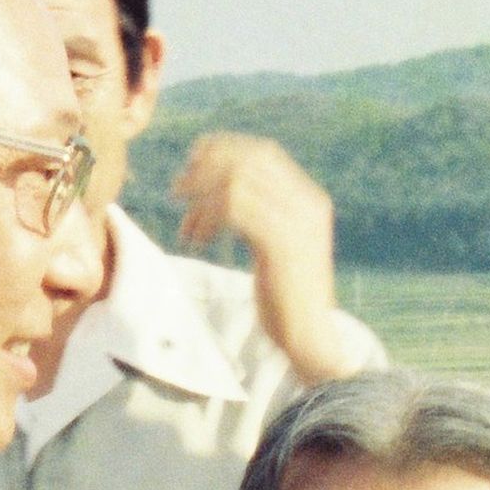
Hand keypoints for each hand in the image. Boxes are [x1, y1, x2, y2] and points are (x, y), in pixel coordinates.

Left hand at [171, 133, 349, 383]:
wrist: (311, 340)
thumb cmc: (287, 299)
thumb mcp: (276, 247)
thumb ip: (260, 215)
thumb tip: (221, 191)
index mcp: (309, 200)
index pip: (264, 153)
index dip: (224, 149)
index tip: (193, 163)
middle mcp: (307, 204)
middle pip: (249, 159)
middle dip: (206, 168)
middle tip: (178, 190)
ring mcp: (296, 223)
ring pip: (236, 181)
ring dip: (201, 197)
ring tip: (186, 224)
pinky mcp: (281, 244)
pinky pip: (233, 208)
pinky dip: (206, 218)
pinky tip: (196, 239)